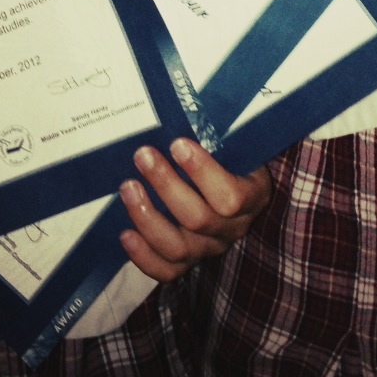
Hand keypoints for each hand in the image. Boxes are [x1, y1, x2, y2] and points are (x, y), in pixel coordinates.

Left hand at [117, 138, 272, 282]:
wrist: (232, 189)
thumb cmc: (228, 159)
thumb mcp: (232, 146)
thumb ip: (215, 136)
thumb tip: (183, 105)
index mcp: (252, 197)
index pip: (230, 195)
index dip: (202, 171)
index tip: (177, 144)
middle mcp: (233, 229)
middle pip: (199, 219)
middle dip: (166, 185)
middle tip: (142, 155)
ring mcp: (209, 249)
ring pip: (179, 247)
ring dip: (148, 217)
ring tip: (127, 187)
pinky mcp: (188, 264)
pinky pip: (166, 271)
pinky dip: (143, 256)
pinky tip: (125, 233)